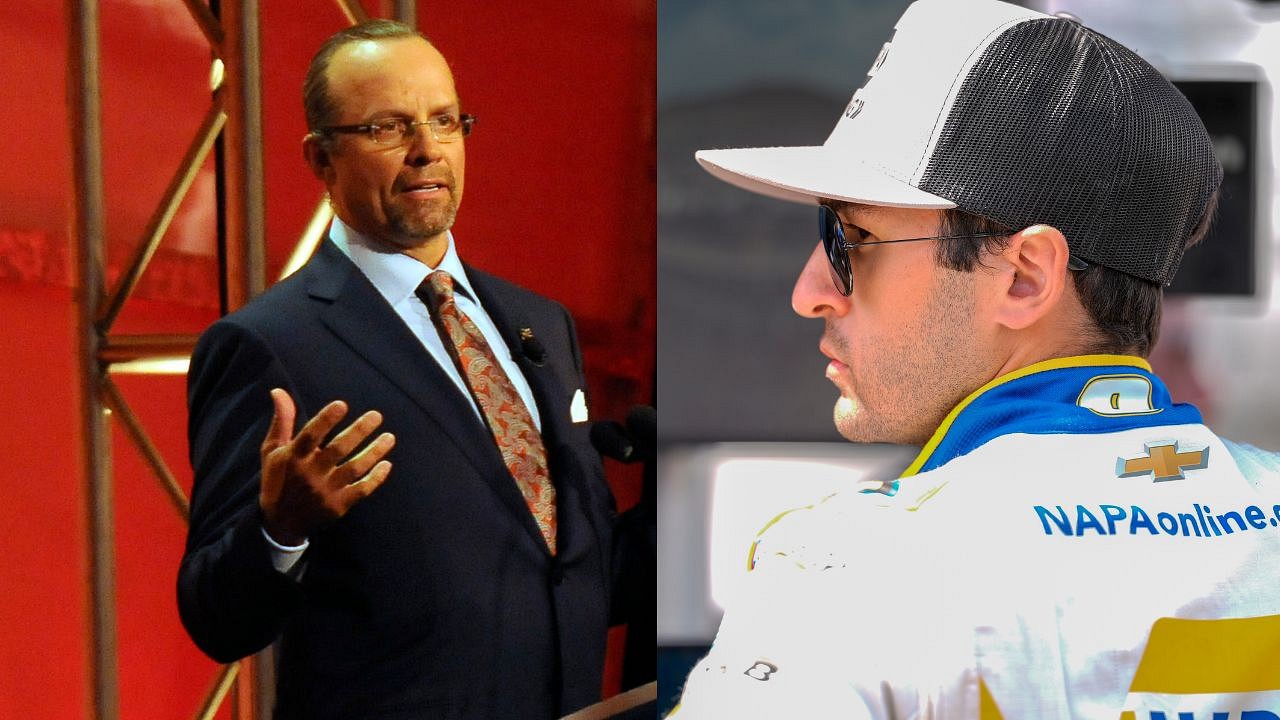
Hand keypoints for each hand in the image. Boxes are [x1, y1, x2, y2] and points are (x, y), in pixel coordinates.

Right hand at [258, 388, 394, 545]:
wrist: (280, 523)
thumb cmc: (277, 479)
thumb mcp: (273, 450)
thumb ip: (282, 420)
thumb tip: (279, 391)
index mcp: (293, 457)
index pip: (310, 436)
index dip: (325, 420)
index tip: (342, 405)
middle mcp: (310, 474)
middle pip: (338, 449)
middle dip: (359, 431)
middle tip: (377, 415)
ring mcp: (326, 491)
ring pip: (355, 468)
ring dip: (374, 452)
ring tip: (390, 437)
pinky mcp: (338, 506)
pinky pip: (361, 490)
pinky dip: (376, 478)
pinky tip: (387, 464)